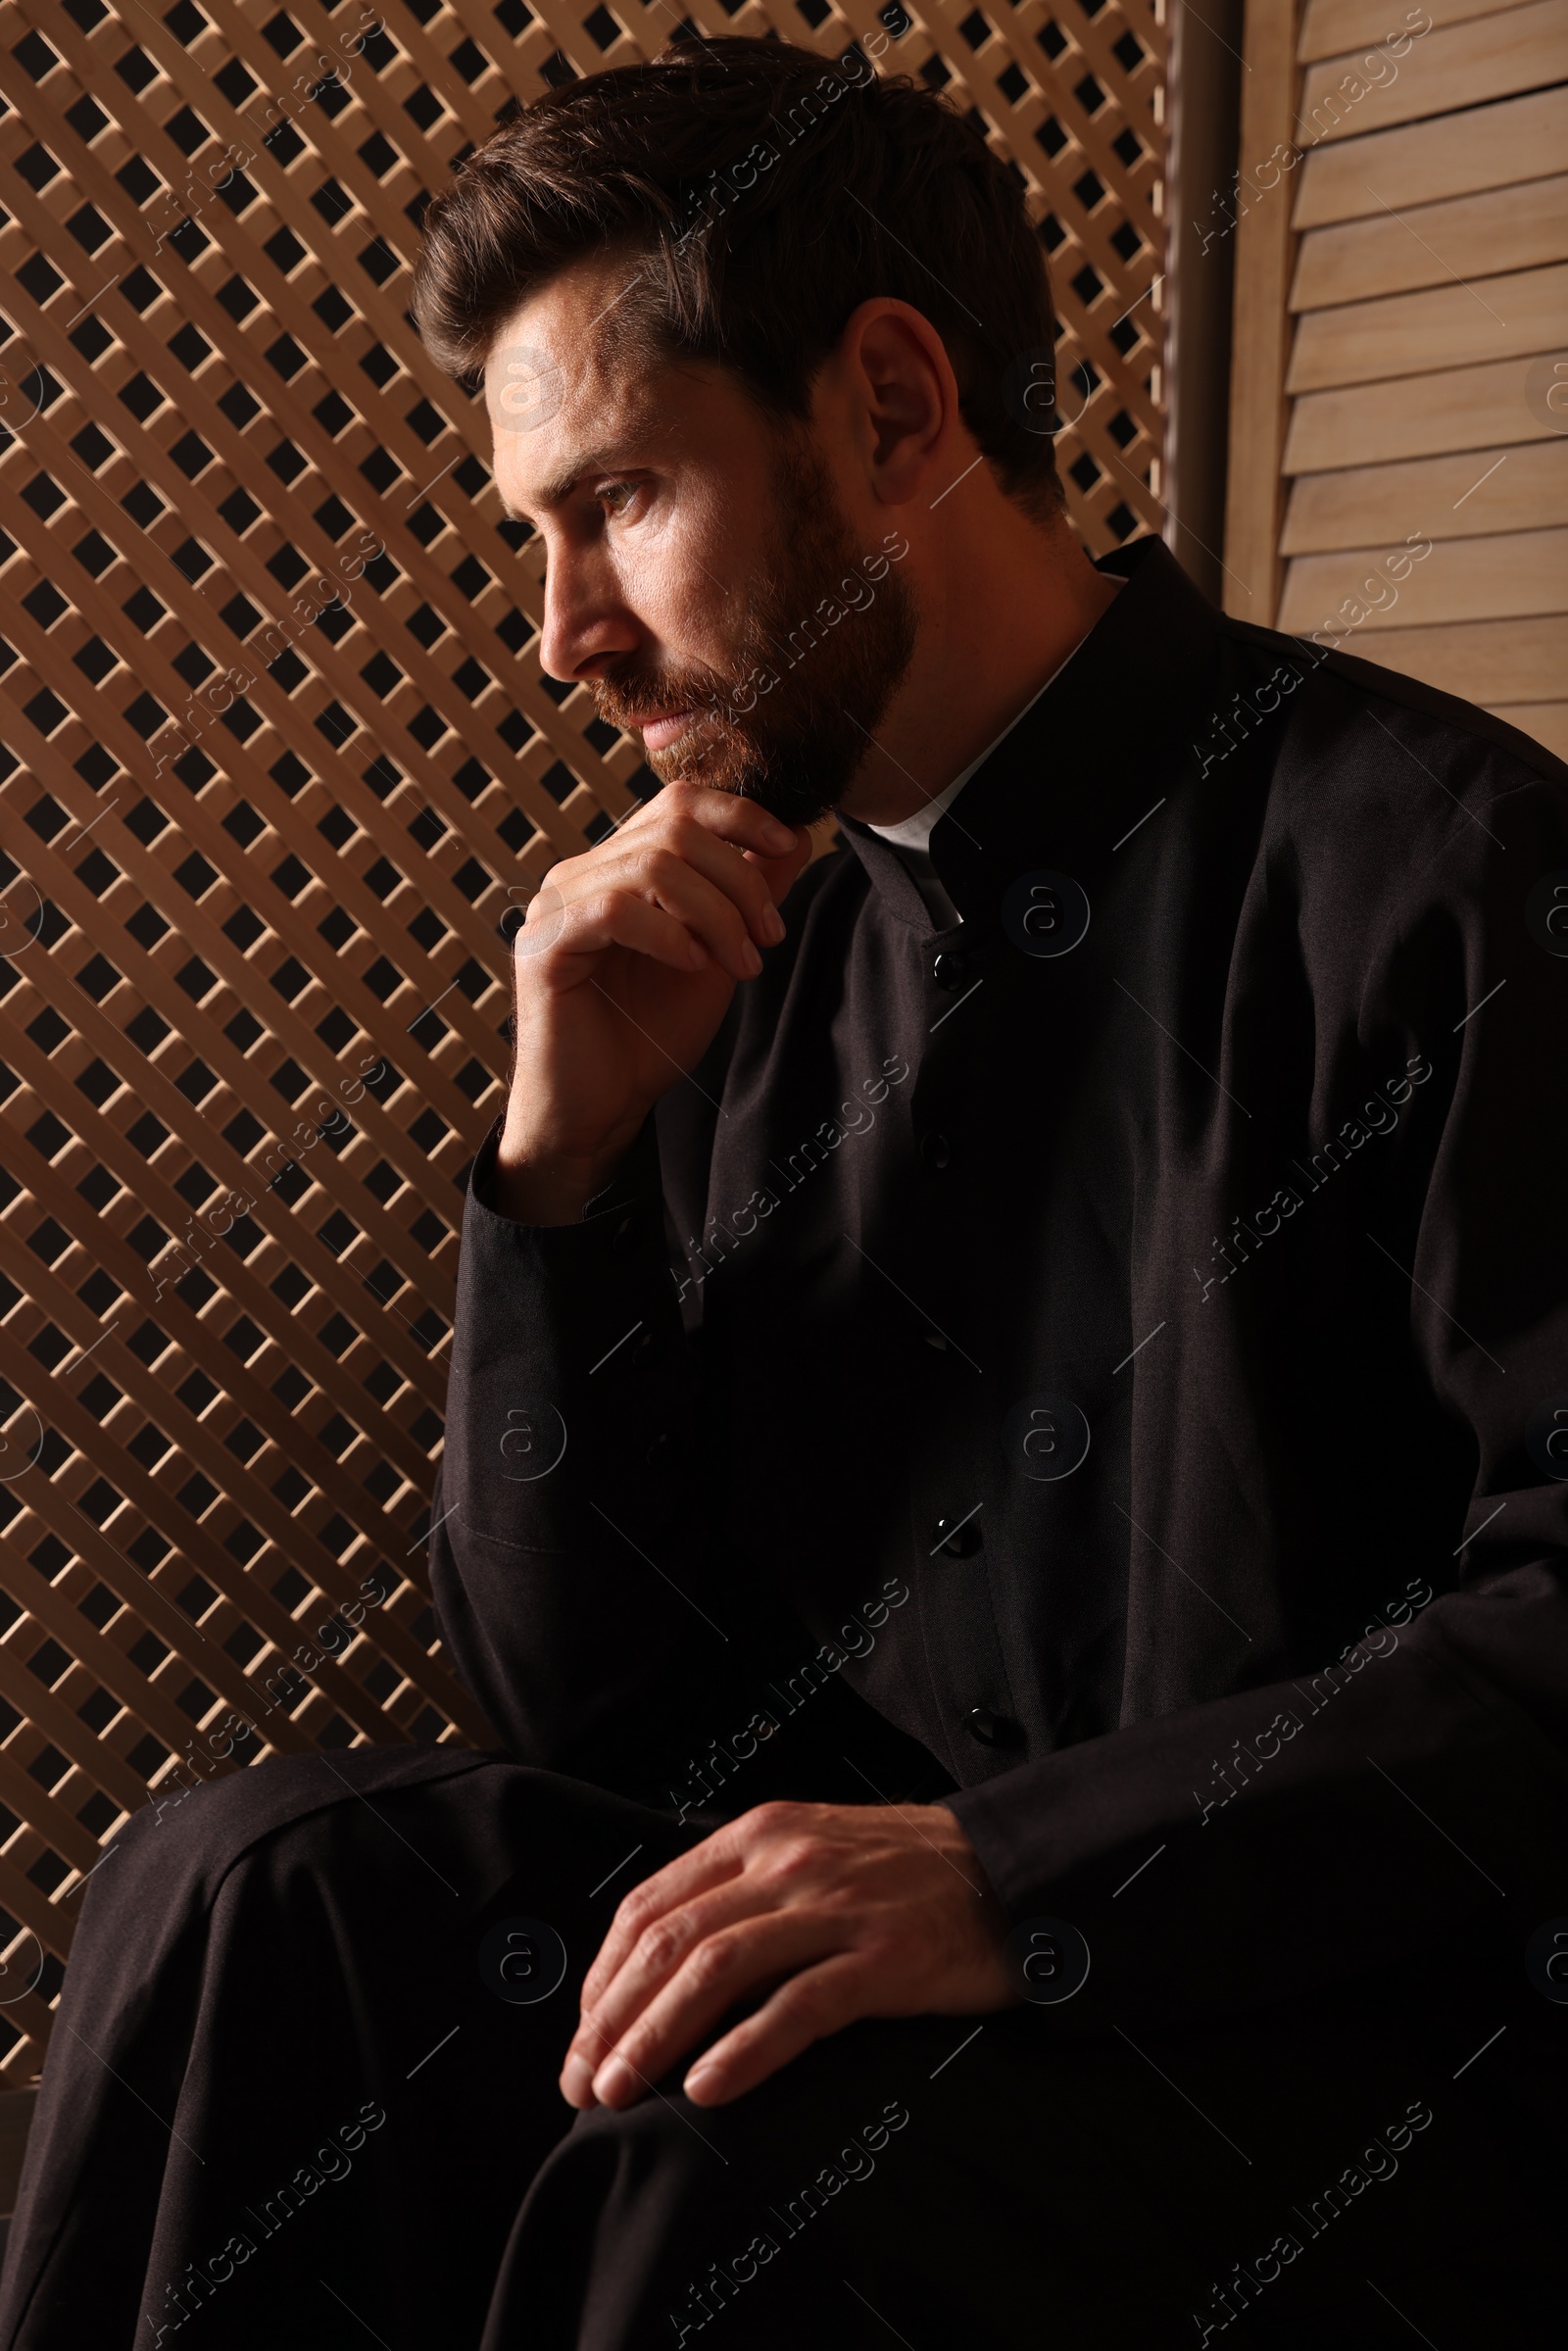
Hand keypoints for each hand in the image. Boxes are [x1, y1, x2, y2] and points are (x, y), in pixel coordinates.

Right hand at [495, 783, 813, 1221]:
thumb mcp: (717, 955)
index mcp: (621, 868)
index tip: (787, 847)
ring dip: (715, 913)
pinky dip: (668, 934)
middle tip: (769, 935)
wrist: (599, 1111)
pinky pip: (615, 910)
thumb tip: (794, 836)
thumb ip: (746, 897)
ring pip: (652, 865)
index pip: (678, 802)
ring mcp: (558, 906)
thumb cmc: (648, 1037)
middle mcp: (584, 874)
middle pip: (674, 828)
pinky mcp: (545, 946)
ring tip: (740, 963)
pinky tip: (692, 966)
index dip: (739, 812)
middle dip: (740, 878)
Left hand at [559, 1799, 1018, 2110]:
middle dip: (612, 2019)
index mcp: (760, 1835)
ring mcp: (837, 1907)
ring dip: (656, 2037)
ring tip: (621, 2094)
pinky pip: (800, 2006)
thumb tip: (660, 1966)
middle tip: (581, 2085)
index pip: (651, 1905)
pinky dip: (746, 2049)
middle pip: (671, 1940)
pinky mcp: (885, 1957)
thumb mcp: (811, 1855)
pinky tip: (708, 2089)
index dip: (602, 1978)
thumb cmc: (903, 1877)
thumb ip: (743, 1891)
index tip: (581, 2038)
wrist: (1010, 1872)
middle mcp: (787, 1862)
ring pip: (718, 1969)